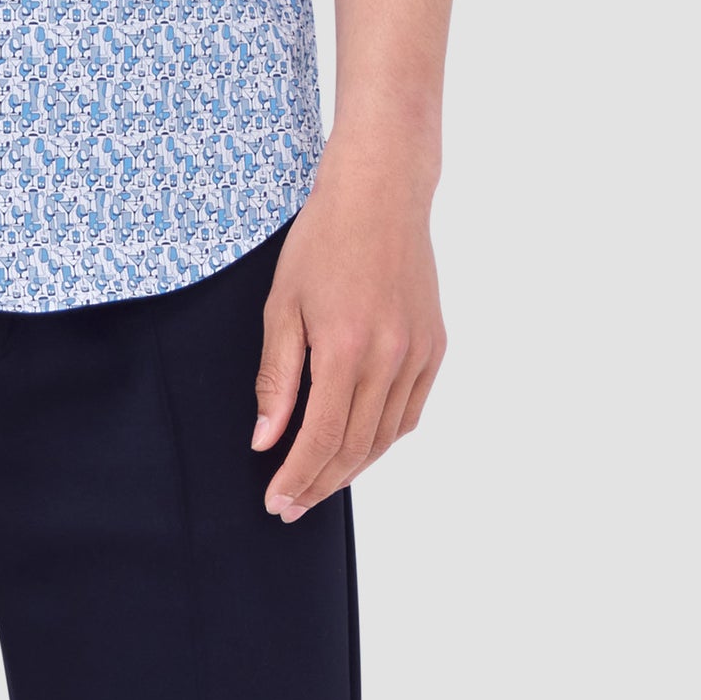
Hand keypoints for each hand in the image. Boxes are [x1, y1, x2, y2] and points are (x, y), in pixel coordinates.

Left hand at [251, 149, 445, 519]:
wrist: (380, 194)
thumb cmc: (323, 240)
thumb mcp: (282, 303)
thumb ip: (276, 377)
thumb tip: (266, 439)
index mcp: (347, 347)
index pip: (322, 437)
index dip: (297, 476)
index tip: (276, 501)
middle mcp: (390, 358)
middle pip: (356, 447)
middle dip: (319, 483)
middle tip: (290, 505)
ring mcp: (418, 354)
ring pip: (386, 436)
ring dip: (352, 467)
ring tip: (318, 482)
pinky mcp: (434, 346)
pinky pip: (409, 411)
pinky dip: (383, 437)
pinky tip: (359, 445)